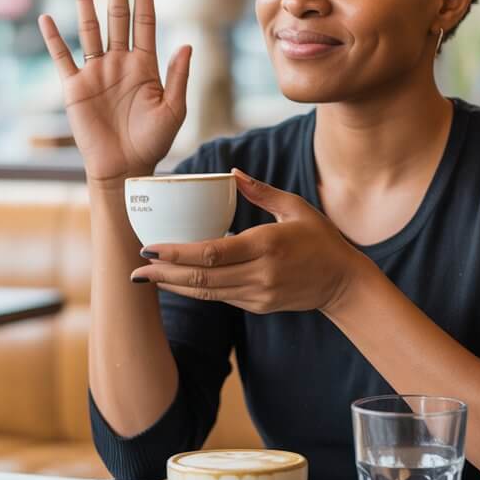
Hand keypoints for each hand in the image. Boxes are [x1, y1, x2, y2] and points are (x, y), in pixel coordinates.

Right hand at [38, 0, 191, 184]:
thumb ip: (178, 77)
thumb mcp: (174, 111)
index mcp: (145, 65)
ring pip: (89, 29)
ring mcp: (96, 73)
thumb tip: (187, 44)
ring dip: (86, 2)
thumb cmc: (153, 143)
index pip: (145, 21)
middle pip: (117, 16)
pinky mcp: (75, 88)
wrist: (125, 169)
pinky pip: (62, 59)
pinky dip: (54, 39)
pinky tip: (47, 18)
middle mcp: (119, 62)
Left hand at [129, 169, 366, 313]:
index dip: (177, 252)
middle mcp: (260, 273)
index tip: (150, 246)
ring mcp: (259, 294)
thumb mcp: (295, 207)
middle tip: (136, 268)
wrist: (344, 282)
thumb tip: (231, 174)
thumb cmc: (320, 238)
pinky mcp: (258, 305)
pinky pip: (220, 298)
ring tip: (146, 277)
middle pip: (202, 278)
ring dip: (174, 285)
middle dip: (165, 273)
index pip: (212, 252)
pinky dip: (195, 291)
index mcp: (266, 244)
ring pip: (207, 293)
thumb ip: (261, 191)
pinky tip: (175, 282)